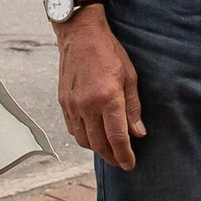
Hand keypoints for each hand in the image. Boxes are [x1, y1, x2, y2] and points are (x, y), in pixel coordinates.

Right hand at [57, 12, 144, 167]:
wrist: (80, 35)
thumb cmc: (109, 52)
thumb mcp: (130, 77)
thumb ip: (133, 108)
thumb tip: (138, 133)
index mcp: (108, 98)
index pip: (117, 137)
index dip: (124, 155)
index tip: (130, 165)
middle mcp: (87, 105)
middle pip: (99, 144)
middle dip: (111, 157)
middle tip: (121, 162)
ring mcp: (72, 105)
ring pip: (83, 140)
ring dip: (97, 149)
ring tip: (109, 150)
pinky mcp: (63, 102)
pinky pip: (72, 129)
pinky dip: (84, 137)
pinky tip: (93, 135)